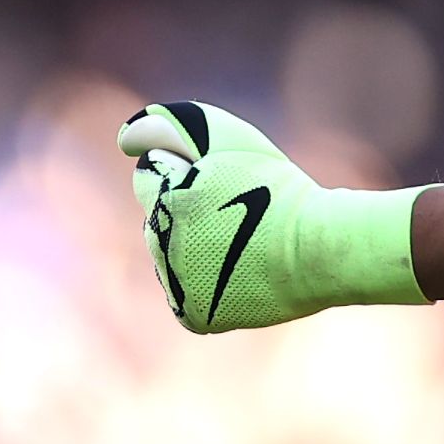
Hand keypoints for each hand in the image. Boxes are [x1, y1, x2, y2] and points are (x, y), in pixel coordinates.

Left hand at [118, 101, 427, 332]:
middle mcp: (159, 244)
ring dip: (194, 246)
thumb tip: (126, 141)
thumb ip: (170, 127)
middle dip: (186, 210)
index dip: (188, 171)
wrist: (318, 249)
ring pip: (170, 257)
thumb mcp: (229, 137)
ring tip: (241, 242)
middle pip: (157, 218)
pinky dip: (206, 283)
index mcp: (164, 196)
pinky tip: (239, 271)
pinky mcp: (193, 315)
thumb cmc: (277, 188)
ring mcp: (175, 284)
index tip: (224, 178)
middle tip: (236, 211)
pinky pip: (187, 294)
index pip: (151, 175)